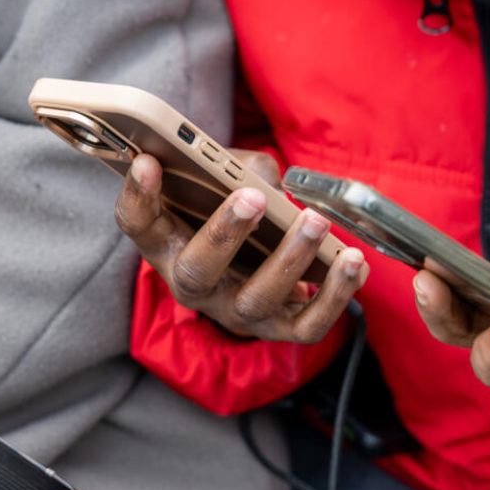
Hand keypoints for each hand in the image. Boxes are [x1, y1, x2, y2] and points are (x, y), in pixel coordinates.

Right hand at [114, 150, 367, 341]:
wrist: (253, 262)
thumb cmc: (230, 210)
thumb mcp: (221, 183)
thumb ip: (235, 169)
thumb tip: (266, 180)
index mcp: (167, 243)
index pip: (137, 223)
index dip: (139, 195)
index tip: (149, 161)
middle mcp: (194, 285)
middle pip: (197, 273)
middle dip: (225, 233)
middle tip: (251, 196)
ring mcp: (235, 311)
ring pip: (256, 301)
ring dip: (289, 260)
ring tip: (316, 222)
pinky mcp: (278, 328)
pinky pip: (306, 326)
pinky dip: (334, 296)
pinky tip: (352, 262)